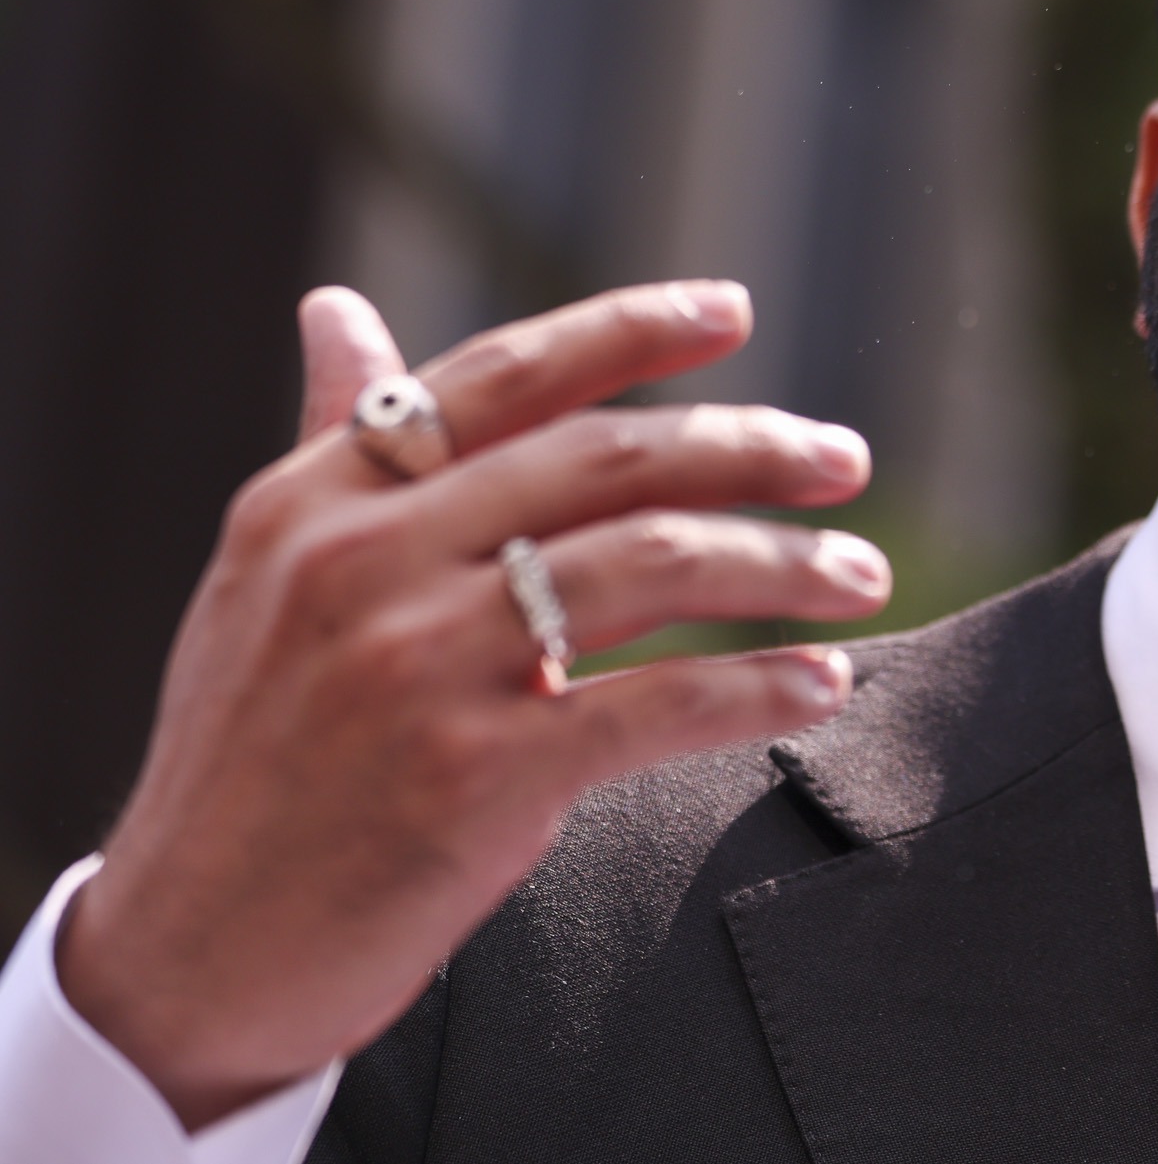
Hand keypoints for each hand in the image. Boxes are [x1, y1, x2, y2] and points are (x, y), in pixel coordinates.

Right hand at [53, 281, 890, 1128]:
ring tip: (863, 574)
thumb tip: (336, 308)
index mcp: (316, 500)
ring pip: (652, 564)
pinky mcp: (472, 776)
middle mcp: (362, 562)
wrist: (187, 957)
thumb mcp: (270, 580)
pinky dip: (758, 687)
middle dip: (750, 447)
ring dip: (783, 564)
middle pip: (606, 459)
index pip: (501, 376)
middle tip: (846, 459)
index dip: (629, 330)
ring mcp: (417, 666)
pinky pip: (659, 703)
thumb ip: (343, 450)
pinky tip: (821, 682)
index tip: (732, 310)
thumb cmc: (254, 757)